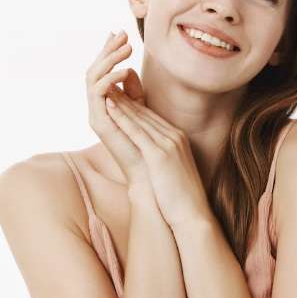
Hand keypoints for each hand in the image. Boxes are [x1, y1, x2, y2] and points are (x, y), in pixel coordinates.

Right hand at [86, 29, 150, 189]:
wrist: (151, 177)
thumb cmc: (152, 148)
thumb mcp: (145, 113)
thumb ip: (136, 93)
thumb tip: (130, 71)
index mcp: (108, 104)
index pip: (104, 70)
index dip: (109, 51)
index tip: (120, 31)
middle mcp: (98, 108)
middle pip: (94, 70)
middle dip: (107, 49)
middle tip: (121, 33)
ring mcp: (97, 115)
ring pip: (92, 77)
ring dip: (108, 59)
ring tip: (125, 48)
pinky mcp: (99, 123)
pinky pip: (98, 94)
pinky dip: (110, 79)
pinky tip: (124, 69)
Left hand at [104, 86, 213, 230]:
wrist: (192, 214)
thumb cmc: (182, 199)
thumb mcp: (173, 172)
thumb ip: (165, 158)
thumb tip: (153, 157)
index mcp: (178, 140)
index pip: (152, 117)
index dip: (134, 104)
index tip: (118, 94)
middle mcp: (175, 137)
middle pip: (145, 113)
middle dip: (125, 97)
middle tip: (107, 82)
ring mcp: (168, 144)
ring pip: (139, 118)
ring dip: (120, 102)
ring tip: (104, 88)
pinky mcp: (159, 155)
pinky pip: (137, 132)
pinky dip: (122, 117)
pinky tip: (109, 107)